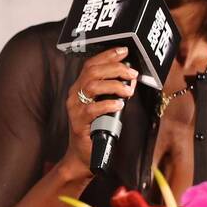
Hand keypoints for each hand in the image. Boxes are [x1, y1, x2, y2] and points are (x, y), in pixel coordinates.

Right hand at [62, 46, 137, 176]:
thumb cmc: (96, 129)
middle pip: (92, 72)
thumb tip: (131, 77)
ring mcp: (75, 109)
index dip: (107, 55)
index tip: (124, 51)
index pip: (91, 64)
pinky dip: (107, 104)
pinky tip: (119, 105)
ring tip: (127, 90)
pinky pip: (92, 109)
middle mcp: (74, 95)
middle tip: (132, 73)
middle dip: (115, 68)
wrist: (84, 155)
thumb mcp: (104, 105)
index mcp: (79, 88)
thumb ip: (113, 91)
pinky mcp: (79, 123)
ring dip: (113, 85)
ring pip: (92, 87)